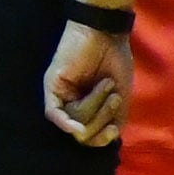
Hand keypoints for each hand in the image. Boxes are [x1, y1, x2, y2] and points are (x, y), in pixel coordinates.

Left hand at [42, 22, 131, 145]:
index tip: (114, 131)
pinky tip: (77, 127)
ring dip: (96, 106)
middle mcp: (72, 104)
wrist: (107, 33)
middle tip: (114, 99)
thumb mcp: (121, 94)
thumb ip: (115, 118)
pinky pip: (54, 113)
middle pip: (82, 132)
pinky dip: (66, 122)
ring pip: (74, 121)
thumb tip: (108, 141)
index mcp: (89, 107)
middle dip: (102, 119)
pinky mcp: (52, 87)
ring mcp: (61, 96)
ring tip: (107, 86)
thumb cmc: (116, 59)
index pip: (90, 135)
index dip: (101, 139)